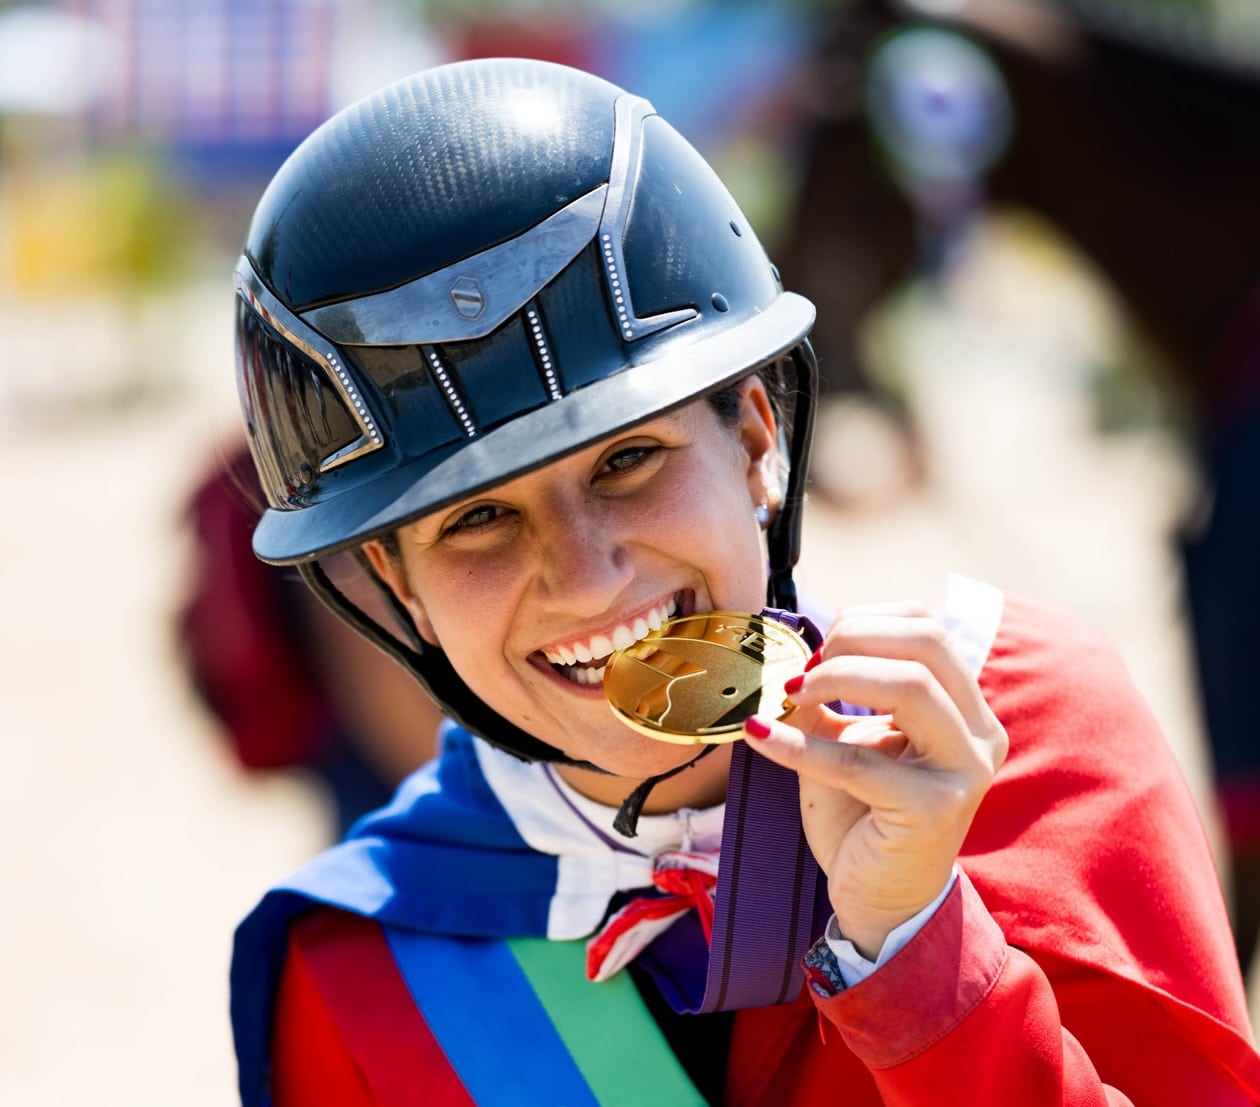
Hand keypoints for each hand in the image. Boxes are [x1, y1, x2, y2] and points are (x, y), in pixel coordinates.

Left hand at [744, 602, 1007, 958]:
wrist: (879, 899)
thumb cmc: (863, 815)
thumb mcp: (846, 740)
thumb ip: (832, 696)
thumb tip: (793, 656)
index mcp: (965, 706)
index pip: (926, 626)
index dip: (864, 621)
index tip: (817, 648)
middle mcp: (980, 732)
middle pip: (927, 641)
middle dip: (853, 639)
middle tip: (805, 671)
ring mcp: (964, 770)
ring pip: (911, 686)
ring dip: (836, 678)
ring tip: (791, 697)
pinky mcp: (934, 809)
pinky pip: (857, 761)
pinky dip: (799, 744)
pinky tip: (759, 737)